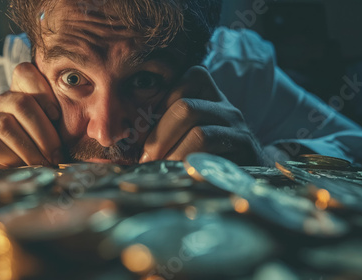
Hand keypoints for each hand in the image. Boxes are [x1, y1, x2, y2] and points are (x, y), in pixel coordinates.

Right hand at [0, 62, 64, 167]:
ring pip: (6, 125)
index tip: (56, 115)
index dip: (42, 89)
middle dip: (43, 133)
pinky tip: (19, 167)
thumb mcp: (52, 137)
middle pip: (22, 103)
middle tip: (55, 155)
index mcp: (22, 94)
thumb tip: (88, 129)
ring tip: (41, 165)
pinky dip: (9, 158)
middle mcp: (1, 102)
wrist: (0, 174)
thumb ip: (64, 127)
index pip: (24, 72)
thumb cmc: (34, 153)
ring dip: (29, 149)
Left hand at [140, 66, 262, 165]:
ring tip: (161, 170)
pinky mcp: (245, 147)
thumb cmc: (201, 154)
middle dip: (159, 138)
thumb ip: (157, 129)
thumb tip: (115, 143)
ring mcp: (236, 125)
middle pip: (184, 108)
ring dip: (173, 155)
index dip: (156, 111)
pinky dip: (189, 164)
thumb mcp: (179, 134)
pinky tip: (180, 175)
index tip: (144, 137)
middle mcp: (223, 104)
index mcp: (204, 92)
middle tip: (146, 161)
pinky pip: (214, 154)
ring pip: (199, 132)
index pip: (177, 86)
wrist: (243, 175)